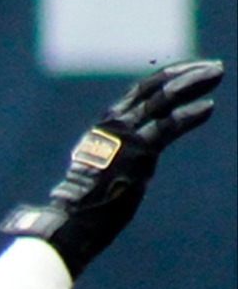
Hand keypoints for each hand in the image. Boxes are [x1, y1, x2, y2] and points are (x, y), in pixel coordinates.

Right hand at [1, 58, 222, 275]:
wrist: (72, 221)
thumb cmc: (87, 206)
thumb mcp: (104, 171)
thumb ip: (123, 156)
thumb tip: (144, 157)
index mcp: (103, 130)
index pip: (137, 95)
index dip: (164, 80)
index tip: (186, 73)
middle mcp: (111, 126)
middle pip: (152, 90)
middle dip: (184, 74)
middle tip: (212, 67)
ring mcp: (123, 137)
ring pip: (161, 100)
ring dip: (191, 84)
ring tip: (217, 73)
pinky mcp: (136, 151)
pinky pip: (167, 127)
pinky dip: (189, 115)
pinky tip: (209, 106)